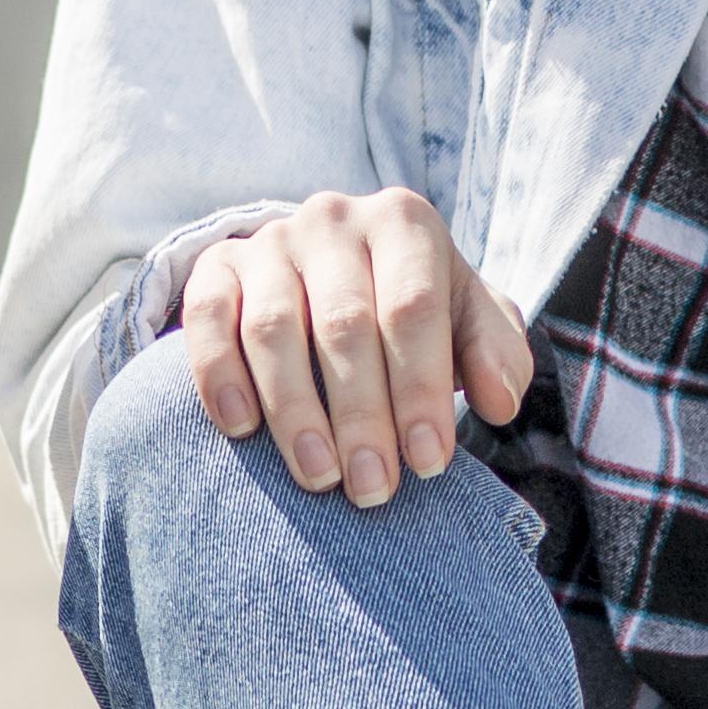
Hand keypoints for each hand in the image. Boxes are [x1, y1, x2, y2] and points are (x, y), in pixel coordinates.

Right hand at [173, 185, 526, 505]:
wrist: (340, 268)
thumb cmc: (414, 306)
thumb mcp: (469, 317)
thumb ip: (496, 353)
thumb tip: (499, 400)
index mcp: (404, 222)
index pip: (414, 308)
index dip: (421, 389)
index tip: (429, 461)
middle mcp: (333, 219)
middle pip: (344, 324)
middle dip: (361, 416)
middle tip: (373, 489)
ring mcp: (269, 241)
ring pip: (274, 329)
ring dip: (295, 412)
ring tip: (320, 476)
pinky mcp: (215, 266)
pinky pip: (207, 319)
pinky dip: (220, 376)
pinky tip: (242, 430)